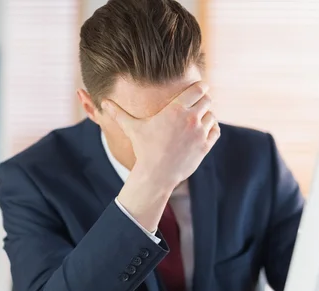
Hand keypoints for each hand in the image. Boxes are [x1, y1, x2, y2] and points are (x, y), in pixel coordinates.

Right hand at [102, 81, 219, 189]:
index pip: (198, 89)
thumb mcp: (132, 128)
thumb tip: (103, 102)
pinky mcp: (205, 146)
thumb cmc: (144, 149)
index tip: (200, 87)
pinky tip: (203, 131)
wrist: (156, 174)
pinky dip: (212, 129)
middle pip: (207, 100)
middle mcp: (190, 119)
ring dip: (207, 116)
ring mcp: (199, 133)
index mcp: (176, 109)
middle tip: (200, 103)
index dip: (201, 87)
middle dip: (204, 100)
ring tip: (200, 119)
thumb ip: (119, 113)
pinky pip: (215, 131)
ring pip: (212, 116)